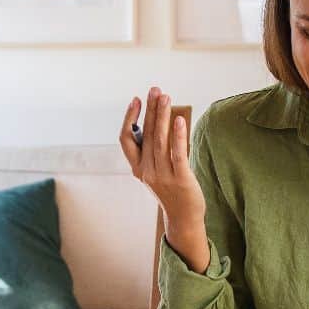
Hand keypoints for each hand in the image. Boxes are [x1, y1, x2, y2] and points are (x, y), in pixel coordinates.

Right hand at [119, 88, 207, 259]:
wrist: (183, 218)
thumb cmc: (171, 190)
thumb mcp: (154, 171)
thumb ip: (151, 151)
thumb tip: (152, 122)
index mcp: (137, 168)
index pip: (126, 139)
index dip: (130, 118)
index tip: (136, 100)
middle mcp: (146, 171)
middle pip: (145, 134)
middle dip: (150, 109)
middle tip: (155, 90)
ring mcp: (162, 176)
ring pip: (159, 140)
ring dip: (162, 116)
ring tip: (166, 98)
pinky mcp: (180, 179)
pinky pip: (177, 154)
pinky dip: (177, 135)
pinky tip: (179, 119)